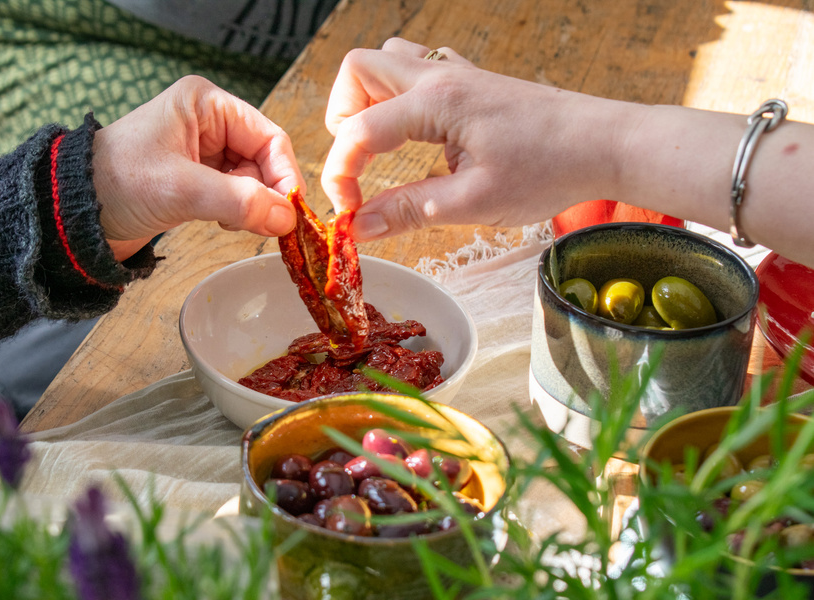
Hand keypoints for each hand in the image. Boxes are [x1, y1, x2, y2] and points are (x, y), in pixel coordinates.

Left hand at [92, 75, 303, 260]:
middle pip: (264, 161)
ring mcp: (204, 152)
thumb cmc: (116, 183)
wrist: (73, 214)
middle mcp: (209, 123)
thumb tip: (287, 218)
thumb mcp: (181, 189)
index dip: (284, 175)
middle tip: (264, 226)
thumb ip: (238, 201)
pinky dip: (237, 213)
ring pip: (252, 182)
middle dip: (266, 194)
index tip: (290, 212)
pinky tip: (220, 222)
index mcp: (206, 105)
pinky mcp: (197, 179)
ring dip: (250, 206)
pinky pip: (235, 196)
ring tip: (228, 222)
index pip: (269, 137)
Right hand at [321, 38, 620, 240]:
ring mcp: (458, 73)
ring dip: (370, 100)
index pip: (359, 130)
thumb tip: (360, 228)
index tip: (350, 212)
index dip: (341, 174)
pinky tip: (418, 135)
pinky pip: (419, 70)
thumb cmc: (549, 169)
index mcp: (438, 101)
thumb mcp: (475, 202)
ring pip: (387, 61)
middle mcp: (441, 76)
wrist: (604, 144)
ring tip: (381, 147)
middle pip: (359, 70)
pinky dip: (401, 98)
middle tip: (358, 164)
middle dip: (343, 118)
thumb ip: (410, 211)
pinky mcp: (473, 82)